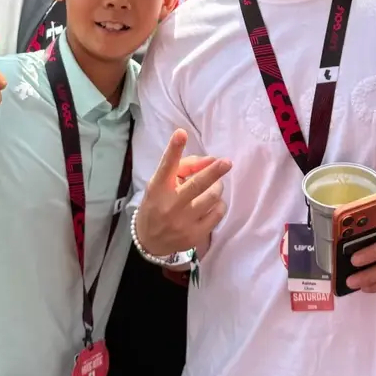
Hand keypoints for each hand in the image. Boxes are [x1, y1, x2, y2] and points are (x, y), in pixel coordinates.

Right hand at [135, 129, 230, 257]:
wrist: (149, 241)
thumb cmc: (158, 204)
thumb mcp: (162, 183)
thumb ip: (184, 167)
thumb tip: (211, 160)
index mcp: (158, 187)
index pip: (167, 166)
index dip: (174, 149)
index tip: (181, 133)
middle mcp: (170, 204)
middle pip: (196, 185)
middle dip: (213, 172)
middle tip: (226, 162)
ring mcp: (182, 222)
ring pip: (211, 198)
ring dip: (217, 187)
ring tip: (215, 186)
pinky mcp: (194, 235)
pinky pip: (217, 213)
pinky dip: (219, 204)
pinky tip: (213, 203)